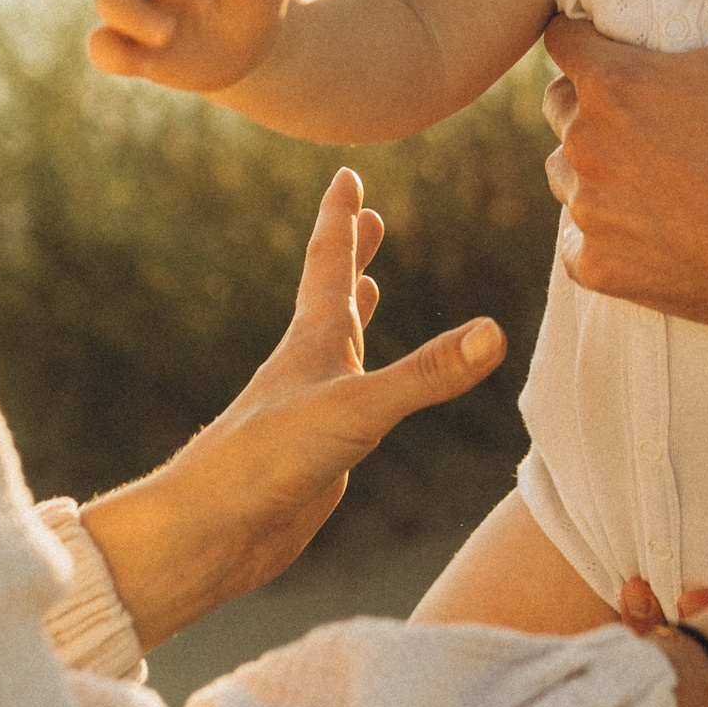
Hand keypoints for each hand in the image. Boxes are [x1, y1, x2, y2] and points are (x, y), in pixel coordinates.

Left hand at [79, 169, 505, 644]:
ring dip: (353, 311)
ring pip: (337, 347)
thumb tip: (494, 332)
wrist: (213, 532)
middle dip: (353, 253)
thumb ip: (426, 374)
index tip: (347, 174)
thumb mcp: (358, 410)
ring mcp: (311, 410)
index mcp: (311, 341)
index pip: (328, 261)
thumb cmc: (266, 461)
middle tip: (370, 216)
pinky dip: (362, 380)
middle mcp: (309, 367)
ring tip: (369, 286)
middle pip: (332, 294)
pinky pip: (348, 402)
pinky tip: (365, 394)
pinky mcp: (316, 453)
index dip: (341, 218)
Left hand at [542, 0, 707, 318]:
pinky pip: (582, 239)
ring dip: (604, 167)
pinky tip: (668, 222)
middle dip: (602, 103)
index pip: (563, 40)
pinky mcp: (601, 268)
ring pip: (570, 172)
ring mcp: (590, 212)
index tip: (640, 53)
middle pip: (565, 106)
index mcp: (614, 82)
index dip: (597, 40)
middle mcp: (586, 146)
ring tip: (672, 169)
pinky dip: (614, 231)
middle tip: (671, 115)